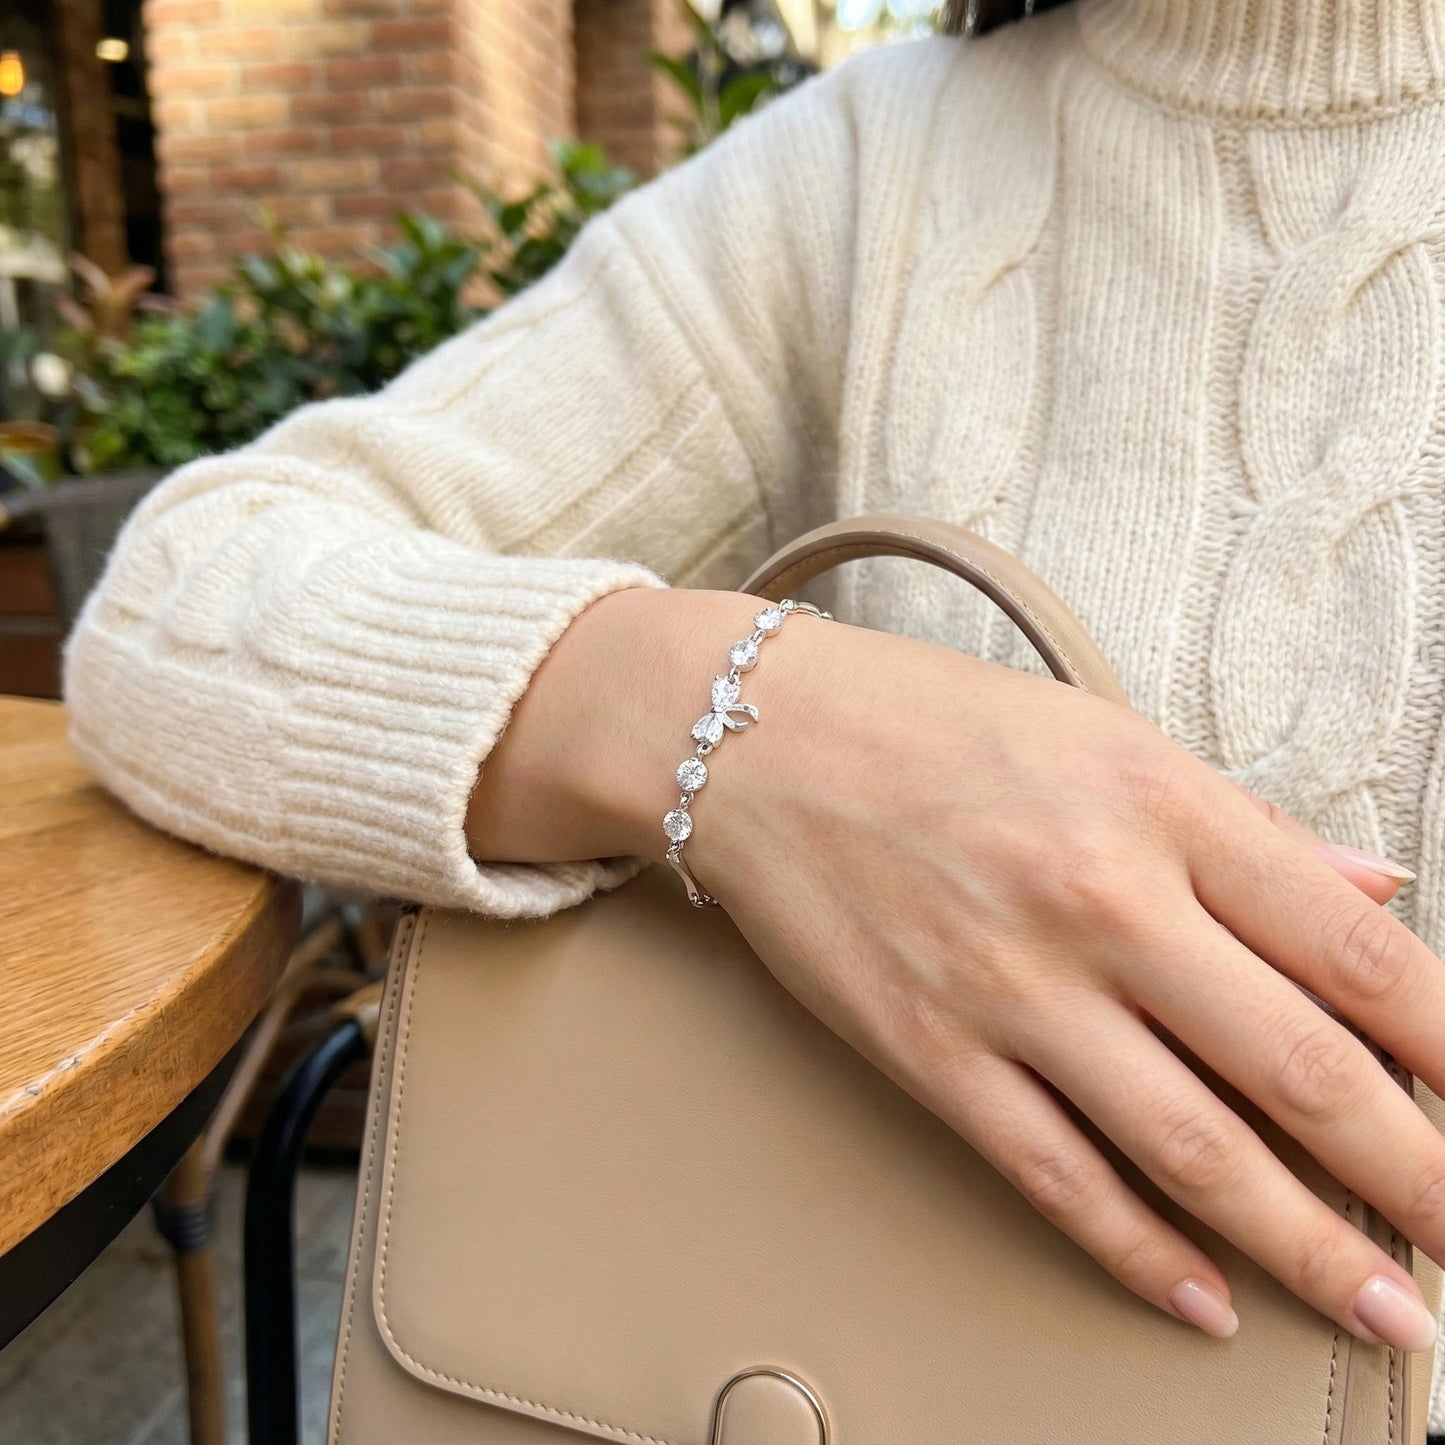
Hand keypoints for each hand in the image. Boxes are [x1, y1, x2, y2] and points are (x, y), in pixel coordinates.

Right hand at [469, 587, 1441, 1349]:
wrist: (752, 738)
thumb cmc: (927, 723)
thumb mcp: (1102, 733)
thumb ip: (1245, 826)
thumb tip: (1373, 894)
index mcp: (1159, 805)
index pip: (1353, 952)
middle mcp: (1101, 901)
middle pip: (1303, 1070)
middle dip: (1418, 1176)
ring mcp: (1012, 988)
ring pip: (1196, 1150)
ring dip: (1310, 1245)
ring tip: (1385, 1304)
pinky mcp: (931, 1053)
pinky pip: (1060, 1178)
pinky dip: (1146, 1253)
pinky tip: (1208, 1297)